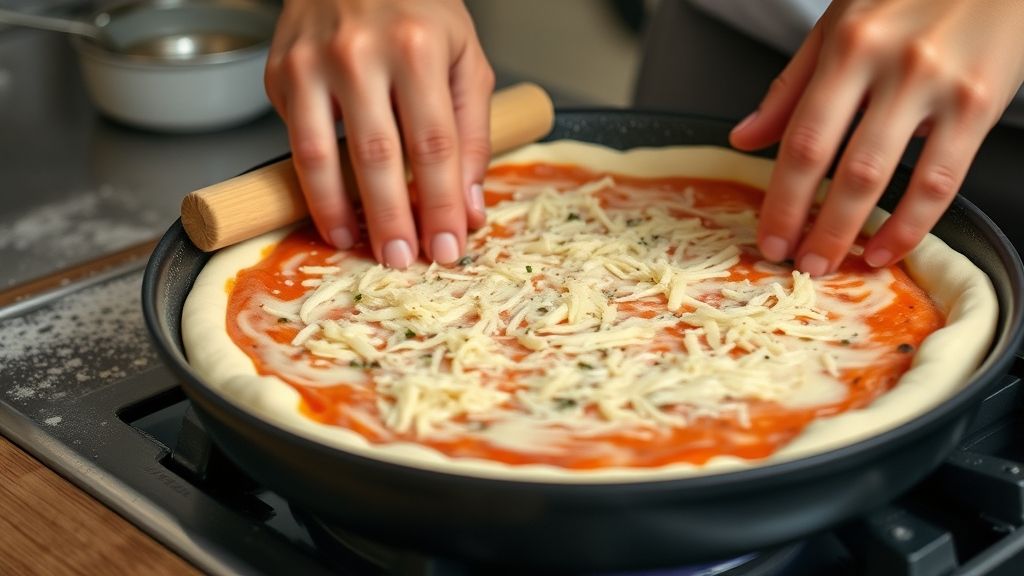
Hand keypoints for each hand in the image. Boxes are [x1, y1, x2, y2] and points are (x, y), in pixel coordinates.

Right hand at [265, 0, 494, 267]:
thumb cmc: (417, 10)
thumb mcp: (465, 59)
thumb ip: (472, 134)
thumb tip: (469, 209)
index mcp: (417, 47)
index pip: (434, 144)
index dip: (441, 203)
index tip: (448, 246)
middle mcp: (360, 53)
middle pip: (378, 156)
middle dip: (392, 219)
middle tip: (402, 261)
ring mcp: (311, 63)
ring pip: (319, 156)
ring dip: (339, 212)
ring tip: (357, 246)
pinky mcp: (279, 73)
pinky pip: (295, 141)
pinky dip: (312, 186)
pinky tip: (333, 213)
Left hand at [730, 0, 1023, 274]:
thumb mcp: (839, 24)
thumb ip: (791, 85)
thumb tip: (743, 138)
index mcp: (848, 46)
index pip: (803, 139)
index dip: (783, 198)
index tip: (769, 236)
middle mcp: (892, 66)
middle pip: (841, 166)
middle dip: (814, 226)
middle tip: (796, 264)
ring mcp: (939, 86)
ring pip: (887, 177)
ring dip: (854, 232)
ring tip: (833, 263)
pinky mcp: (980, 103)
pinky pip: (942, 179)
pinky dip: (911, 224)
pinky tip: (887, 248)